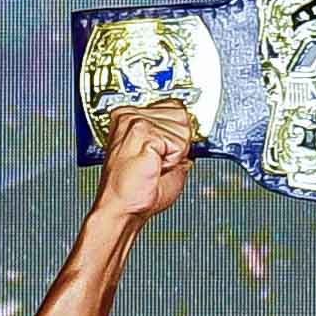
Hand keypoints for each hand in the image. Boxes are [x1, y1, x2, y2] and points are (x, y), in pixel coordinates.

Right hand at [88, 105, 197, 238]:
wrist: (122, 208)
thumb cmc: (136, 192)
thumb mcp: (164, 161)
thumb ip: (177, 142)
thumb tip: (193, 132)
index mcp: (131, 119)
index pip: (173, 107)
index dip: (179, 131)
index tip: (168, 150)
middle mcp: (130, 115)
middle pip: (182, 114)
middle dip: (178, 143)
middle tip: (156, 163)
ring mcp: (134, 120)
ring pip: (183, 128)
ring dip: (175, 153)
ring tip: (153, 166)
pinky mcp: (142, 131)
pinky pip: (179, 142)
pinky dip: (172, 160)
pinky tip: (153, 167)